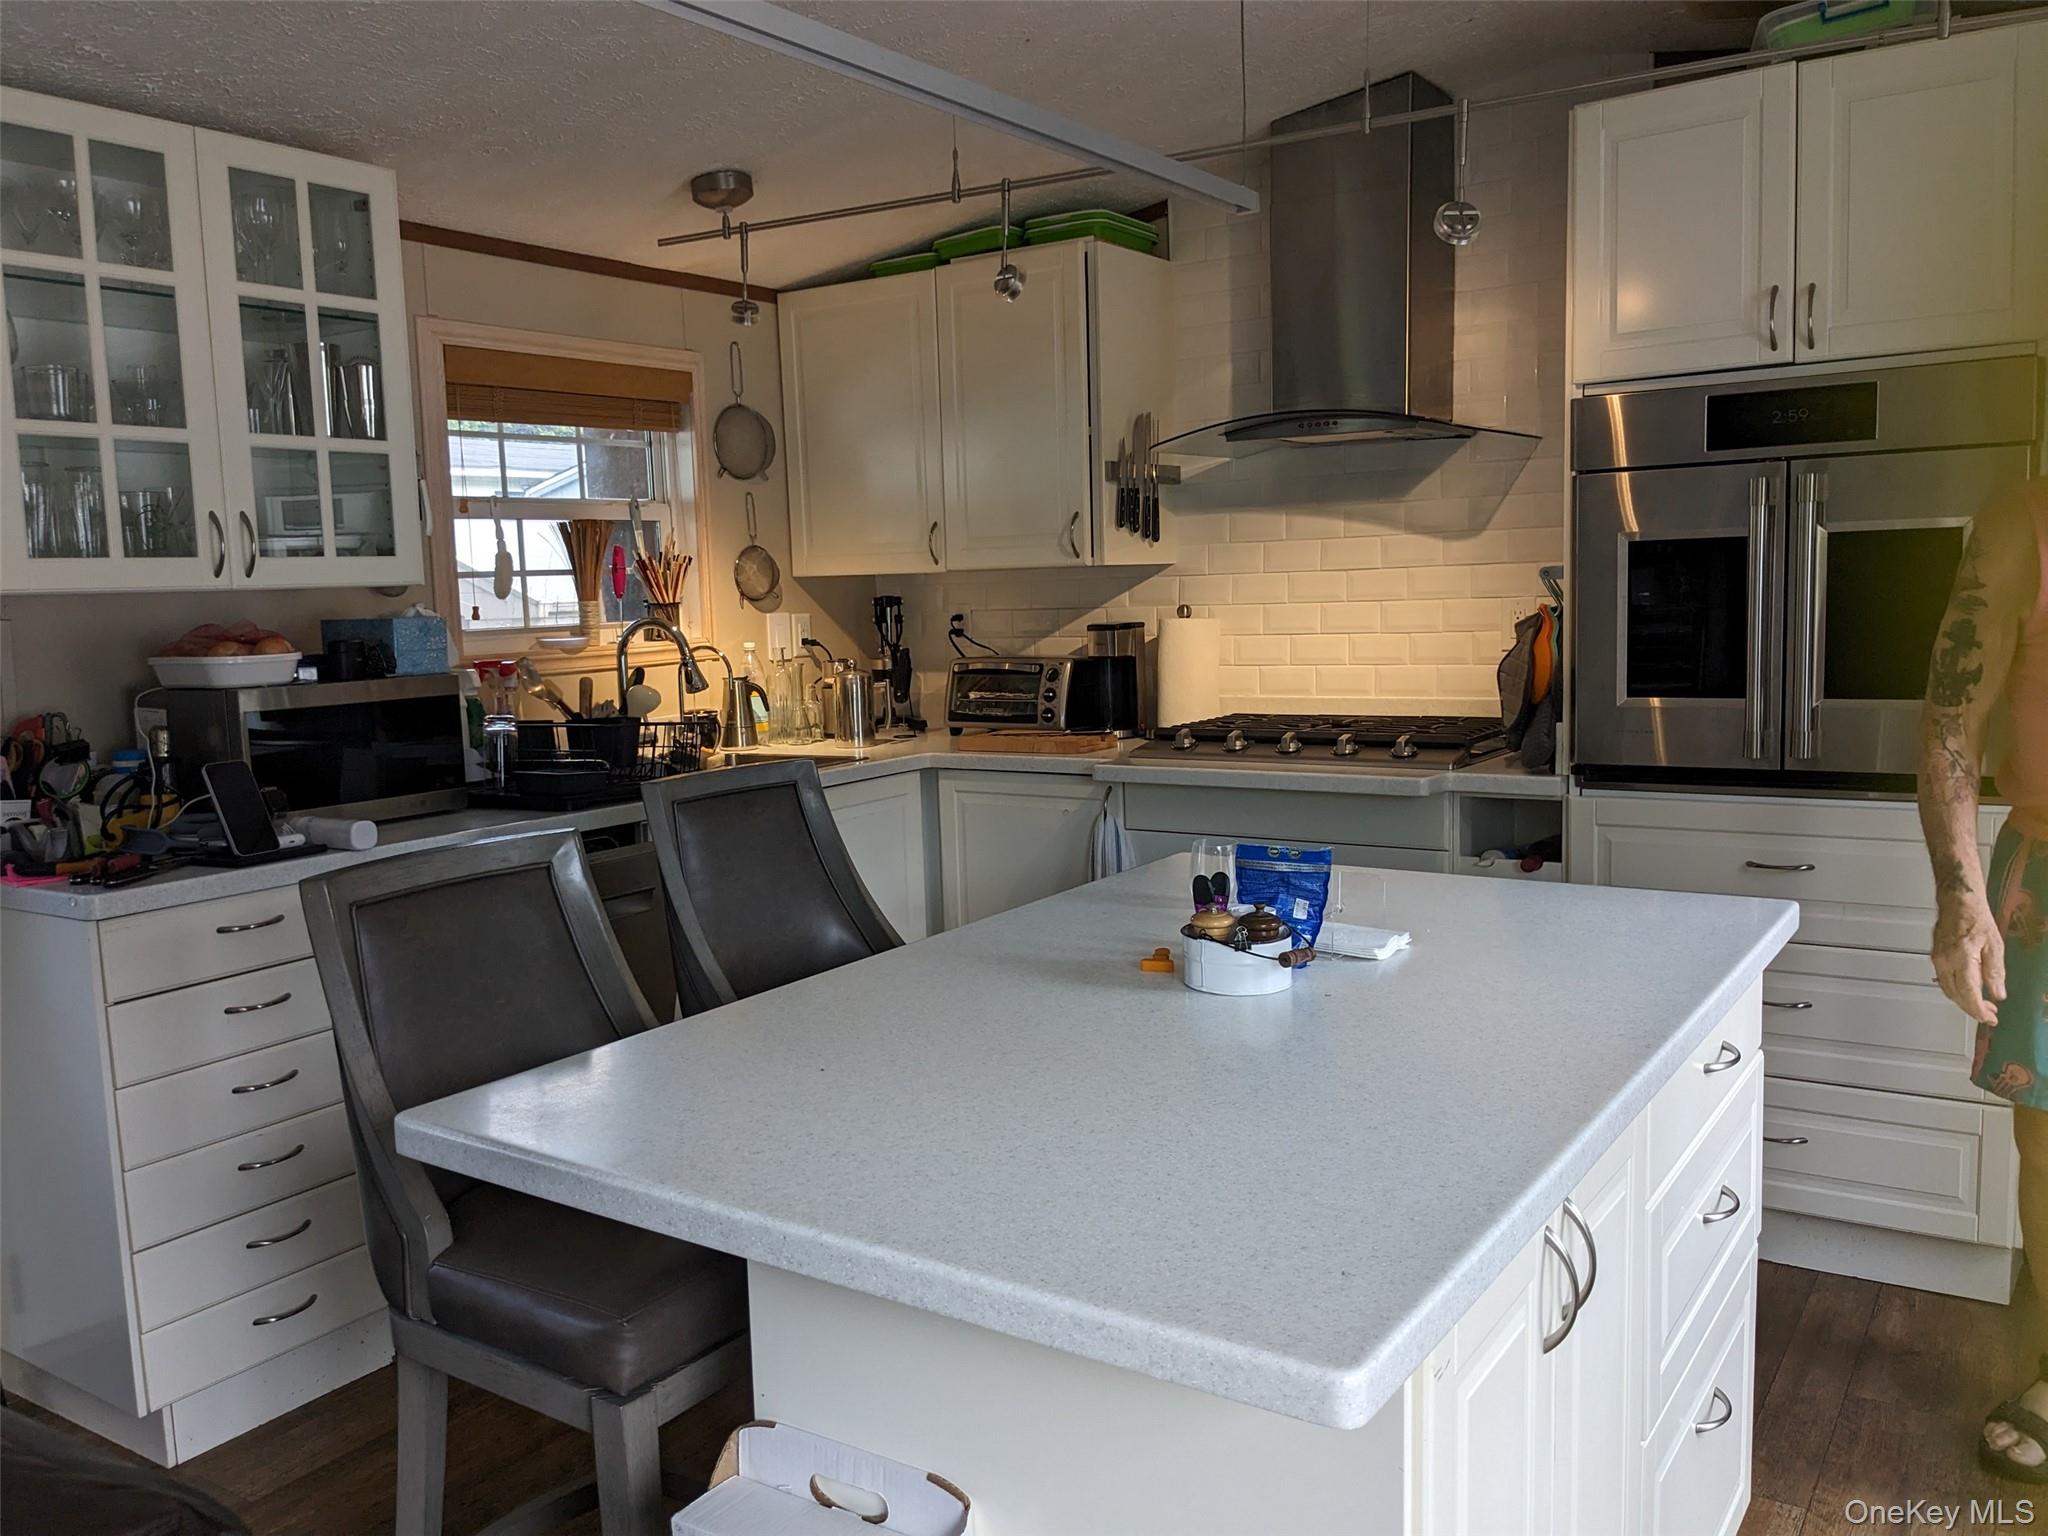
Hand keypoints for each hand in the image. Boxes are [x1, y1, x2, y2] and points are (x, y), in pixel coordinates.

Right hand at [1933, 896, 2006, 1025]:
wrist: (1957, 901)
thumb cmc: (1975, 917)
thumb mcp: (1995, 945)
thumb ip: (1995, 972)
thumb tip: (1997, 993)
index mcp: (1961, 959)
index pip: (1969, 994)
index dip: (1979, 1011)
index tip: (1989, 1018)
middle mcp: (1945, 961)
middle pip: (1956, 996)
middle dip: (1972, 1009)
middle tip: (1989, 1014)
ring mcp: (1938, 960)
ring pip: (1948, 990)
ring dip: (1963, 1001)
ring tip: (1981, 1004)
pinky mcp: (1936, 957)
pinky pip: (1944, 981)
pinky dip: (1955, 991)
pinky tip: (1967, 990)